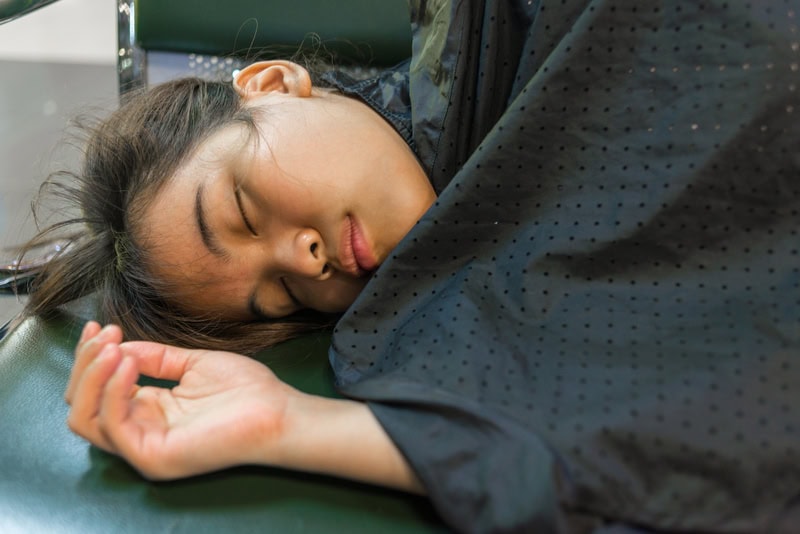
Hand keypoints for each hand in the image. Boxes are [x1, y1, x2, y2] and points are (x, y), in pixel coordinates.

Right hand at [65, 322, 295, 479]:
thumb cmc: (245, 390)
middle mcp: (140, 433)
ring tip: (114, 348)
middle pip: (82, 405)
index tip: (99, 327)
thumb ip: (153, 357)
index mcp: (148, 413)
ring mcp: (143, 449)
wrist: (277, 410)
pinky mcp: (152, 456)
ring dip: (92, 377)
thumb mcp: (191, 364)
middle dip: (86, 364)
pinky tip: (129, 365)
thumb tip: (118, 347)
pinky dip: (113, 390)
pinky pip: (113, 425)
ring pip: (85, 418)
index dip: (91, 358)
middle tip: (106, 334)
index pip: (97, 392)